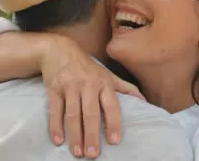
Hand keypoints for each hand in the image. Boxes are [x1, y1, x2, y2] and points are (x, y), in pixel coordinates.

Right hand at [40, 34, 144, 157]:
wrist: (59, 49)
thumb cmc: (87, 66)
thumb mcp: (108, 74)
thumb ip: (125, 88)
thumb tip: (145, 101)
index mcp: (104, 82)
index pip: (111, 105)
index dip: (114, 123)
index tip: (115, 141)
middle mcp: (88, 84)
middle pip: (90, 113)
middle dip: (92, 135)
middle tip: (93, 154)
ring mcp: (70, 86)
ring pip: (73, 115)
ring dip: (75, 135)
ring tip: (78, 152)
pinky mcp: (54, 88)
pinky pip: (55, 111)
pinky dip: (55, 127)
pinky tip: (58, 141)